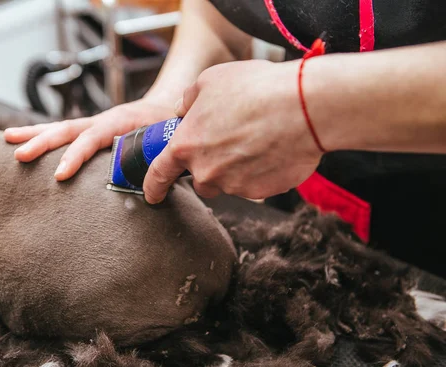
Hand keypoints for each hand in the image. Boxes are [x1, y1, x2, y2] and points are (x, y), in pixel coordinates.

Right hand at [4, 98, 173, 179]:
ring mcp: (94, 123)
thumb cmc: (169, 125)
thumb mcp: (169, 140)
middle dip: (41, 142)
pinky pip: (64, 131)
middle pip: (67, 129)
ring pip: (60, 127)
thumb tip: (155, 184)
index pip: (93, 138)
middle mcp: (102, 120)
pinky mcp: (91, 129)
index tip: (59, 175)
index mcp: (121, 122)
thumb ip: (160, 158)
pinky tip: (24, 140)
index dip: (75, 156)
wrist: (168, 104)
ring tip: (7, 138)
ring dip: (34, 133)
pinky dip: (43, 135)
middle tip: (19, 156)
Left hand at [142, 59, 322, 203]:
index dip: (153, 186)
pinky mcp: (262, 191)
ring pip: (229, 183)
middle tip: (230, 141)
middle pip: (201, 179)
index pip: (160, 173)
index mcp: (186, 145)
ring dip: (237, 168)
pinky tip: (274, 147)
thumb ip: (189, 99)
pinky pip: (256, 184)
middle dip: (210, 166)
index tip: (152, 195)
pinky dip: (261, 171)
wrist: (303, 106)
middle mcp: (207, 171)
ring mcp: (235, 185)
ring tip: (257, 138)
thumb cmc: (255, 89)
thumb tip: (183, 109)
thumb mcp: (210, 80)